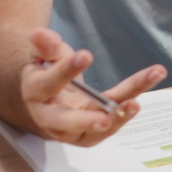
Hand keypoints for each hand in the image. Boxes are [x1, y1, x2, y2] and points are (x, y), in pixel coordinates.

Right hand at [21, 27, 164, 146]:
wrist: (47, 97)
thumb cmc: (48, 71)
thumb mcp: (44, 53)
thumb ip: (45, 45)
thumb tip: (39, 34)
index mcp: (34, 92)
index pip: (48, 84)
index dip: (65, 70)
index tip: (86, 55)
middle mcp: (48, 117)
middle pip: (65, 121)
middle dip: (85, 120)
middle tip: (104, 118)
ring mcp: (68, 131)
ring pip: (92, 129)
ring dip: (116, 118)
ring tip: (135, 104)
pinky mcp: (86, 137)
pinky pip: (106, 130)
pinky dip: (122, 118)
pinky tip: (136, 104)